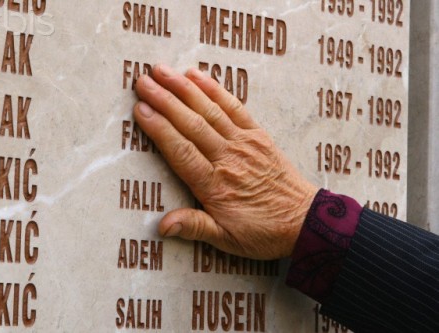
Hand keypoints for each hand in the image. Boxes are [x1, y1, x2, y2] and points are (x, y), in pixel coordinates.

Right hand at [133, 64, 316, 259]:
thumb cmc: (263, 232)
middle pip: (191, 124)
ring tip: (162, 71)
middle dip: (165, 100)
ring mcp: (245, 143)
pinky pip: (234, 107)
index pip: (181, 151)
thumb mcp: (226, 240)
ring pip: (210, 111)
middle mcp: (228, 159)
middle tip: (142, 81)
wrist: (304, 220)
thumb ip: (194, 227)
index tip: (140, 109)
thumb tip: (162, 226)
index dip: (159, 128)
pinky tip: (198, 76)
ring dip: (185, 88)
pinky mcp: (258, 135)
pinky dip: (216, 90)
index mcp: (216, 185)